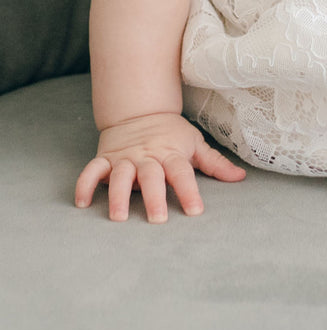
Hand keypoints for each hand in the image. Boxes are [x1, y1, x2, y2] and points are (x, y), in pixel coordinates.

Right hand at [75, 112, 244, 222]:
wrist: (141, 110)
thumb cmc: (172, 133)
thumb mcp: (195, 144)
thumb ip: (215, 164)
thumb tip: (241, 178)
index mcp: (171, 153)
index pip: (182, 173)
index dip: (189, 192)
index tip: (196, 211)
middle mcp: (148, 156)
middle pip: (152, 176)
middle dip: (155, 197)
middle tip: (158, 219)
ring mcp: (125, 158)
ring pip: (120, 176)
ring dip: (119, 195)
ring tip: (119, 217)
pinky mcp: (105, 159)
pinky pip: (91, 171)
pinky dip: (85, 184)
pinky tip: (83, 202)